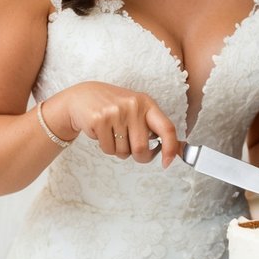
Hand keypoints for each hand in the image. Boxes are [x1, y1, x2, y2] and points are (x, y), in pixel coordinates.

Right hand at [50, 82, 179, 166]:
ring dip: (119, 150)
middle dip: (138, 156)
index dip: (170, 148)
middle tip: (132, 151)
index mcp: (147, 103)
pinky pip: (108, 149)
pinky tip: (102, 132)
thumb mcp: (137, 109)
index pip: (166, 128)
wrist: (83, 96)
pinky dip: (105, 147)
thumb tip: (176, 150)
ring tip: (113, 133)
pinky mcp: (99, 120)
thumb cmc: (114, 106)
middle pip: (141, 148)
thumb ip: (154, 127)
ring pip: (123, 152)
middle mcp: (133, 106)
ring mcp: (115, 112)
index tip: (167, 162)